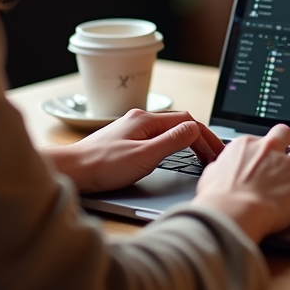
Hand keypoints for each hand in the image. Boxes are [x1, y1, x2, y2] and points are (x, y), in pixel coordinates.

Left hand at [42, 109, 224, 192]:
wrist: (72, 171)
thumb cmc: (103, 166)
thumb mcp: (144, 156)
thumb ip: (172, 142)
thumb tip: (194, 130)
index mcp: (147, 120)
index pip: (188, 122)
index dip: (207, 137)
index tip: (218, 153)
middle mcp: (140, 119)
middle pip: (180, 123)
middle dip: (201, 138)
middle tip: (214, 156)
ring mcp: (132, 128)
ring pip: (169, 129)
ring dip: (188, 140)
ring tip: (201, 156)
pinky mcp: (126, 139)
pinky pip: (158, 136)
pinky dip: (174, 143)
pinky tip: (175, 153)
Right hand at [192, 124, 289, 243]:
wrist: (231, 213)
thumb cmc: (217, 200)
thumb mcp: (210, 176)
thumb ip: (220, 169)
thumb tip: (219, 171)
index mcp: (246, 145)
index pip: (261, 139)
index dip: (265, 151)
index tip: (266, 159)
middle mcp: (269, 150)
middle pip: (287, 134)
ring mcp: (288, 165)